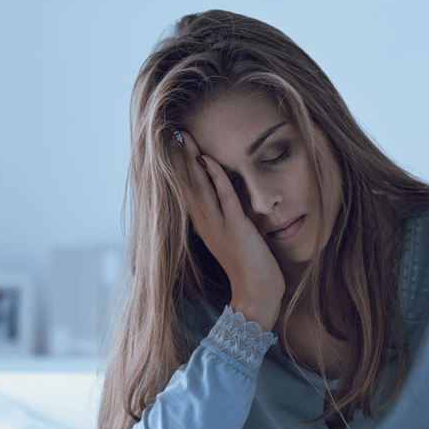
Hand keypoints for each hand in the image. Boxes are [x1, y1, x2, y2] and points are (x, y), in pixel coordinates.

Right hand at [171, 130, 283, 330]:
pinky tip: (210, 159)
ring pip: (200, 187)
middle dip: (179, 158)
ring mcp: (220, 226)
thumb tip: (229, 199)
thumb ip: (229, 220)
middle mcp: (206, 225)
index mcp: (204, 227)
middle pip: (187, 185)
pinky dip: (216, 177)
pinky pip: (224, 197)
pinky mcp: (237, 228)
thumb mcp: (235, 240)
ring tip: (184, 138)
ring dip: (191, 161)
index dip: (178, 168)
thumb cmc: (251, 271)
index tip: (172, 145)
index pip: (186, 191)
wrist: (257, 296)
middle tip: (171, 132)